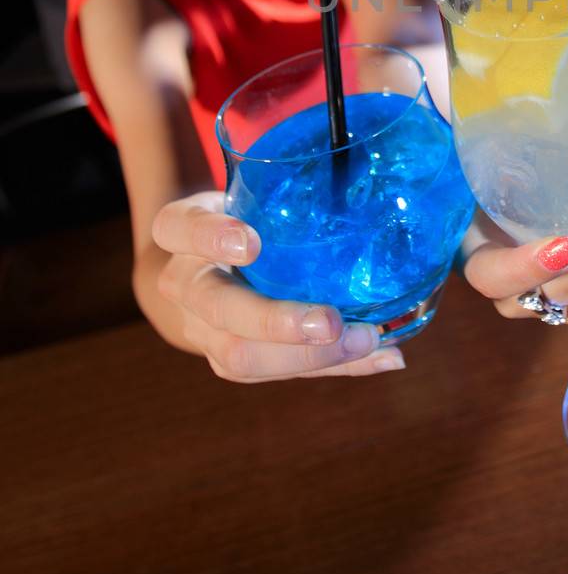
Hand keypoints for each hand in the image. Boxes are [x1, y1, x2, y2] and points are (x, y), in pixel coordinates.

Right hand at [151, 192, 405, 381]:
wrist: (200, 270)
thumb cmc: (242, 220)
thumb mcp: (251, 199)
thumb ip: (291, 202)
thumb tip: (378, 206)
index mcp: (181, 233)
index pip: (179, 228)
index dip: (210, 236)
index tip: (250, 243)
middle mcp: (184, 284)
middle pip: (217, 308)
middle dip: (274, 322)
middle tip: (329, 324)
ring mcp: (201, 330)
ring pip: (239, 356)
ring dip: (308, 358)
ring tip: (364, 341)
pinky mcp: (227, 362)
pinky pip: (278, 373)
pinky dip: (335, 367)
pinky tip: (382, 356)